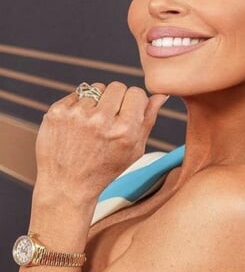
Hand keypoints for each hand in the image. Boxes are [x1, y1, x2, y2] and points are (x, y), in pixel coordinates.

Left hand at [34, 82, 167, 205]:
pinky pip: (76, 94)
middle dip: (117, 99)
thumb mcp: (134, 151)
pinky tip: (78, 126)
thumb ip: (148, 120)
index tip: (129, 113)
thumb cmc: (105, 169)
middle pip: (117, 86)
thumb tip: (160, 95)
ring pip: (96, 88)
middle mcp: (101, 120)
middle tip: (111, 118)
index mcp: (124, 130)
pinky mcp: (57, 112)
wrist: (67, 185)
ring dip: (97, 102)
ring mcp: (76, 115)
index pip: (136, 93)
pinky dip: (79, 106)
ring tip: (93, 124)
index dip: (134, 102)